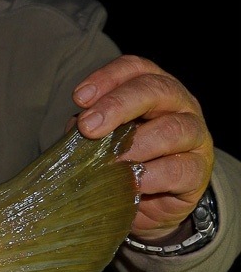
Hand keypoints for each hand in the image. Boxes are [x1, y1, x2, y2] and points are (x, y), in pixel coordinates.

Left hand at [73, 55, 214, 242]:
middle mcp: (179, 105)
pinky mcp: (199, 170)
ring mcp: (194, 136)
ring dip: (135, 145)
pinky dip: (151, 176)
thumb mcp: (104, 140)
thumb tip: (73, 128)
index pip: (135, 69)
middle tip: (88, 127)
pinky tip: (132, 184)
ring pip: (171, 129)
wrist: (153, 203)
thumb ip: (90, 129)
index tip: (79, 98)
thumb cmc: (124, 161)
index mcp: (153, 90)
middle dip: (118, 105)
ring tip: (109, 162)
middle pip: (155, 90)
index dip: (107, 78)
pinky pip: (179, 169)